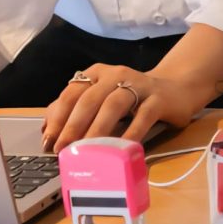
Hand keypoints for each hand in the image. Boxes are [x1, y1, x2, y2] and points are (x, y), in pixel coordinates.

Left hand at [40, 63, 202, 153]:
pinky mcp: (158, 99)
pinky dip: (131, 132)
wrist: (175, 88)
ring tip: (87, 150)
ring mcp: (138, 85)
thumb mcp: (103, 98)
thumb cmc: (132, 98)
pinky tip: (122, 148)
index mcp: (98, 73)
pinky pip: (143, 116)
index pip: (72, 91)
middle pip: (90, 98)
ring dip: (97, 129)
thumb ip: (76, 109)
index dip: (58, 116)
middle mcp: (115, 74)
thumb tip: (47, 128)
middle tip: (63, 149)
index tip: (49, 140)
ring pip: (113, 104)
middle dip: (73, 125)